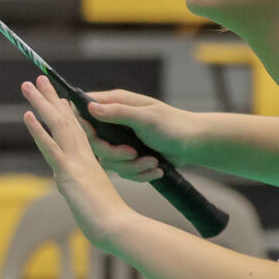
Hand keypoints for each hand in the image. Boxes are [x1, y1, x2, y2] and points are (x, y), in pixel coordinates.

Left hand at [22, 77, 132, 245]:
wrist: (119, 228)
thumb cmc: (110, 220)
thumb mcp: (95, 199)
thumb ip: (87, 191)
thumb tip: (80, 191)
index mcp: (88, 161)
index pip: (75, 131)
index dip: (66, 113)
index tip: (58, 98)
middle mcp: (83, 156)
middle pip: (64, 120)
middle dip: (50, 99)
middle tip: (39, 79)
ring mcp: (76, 162)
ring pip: (57, 125)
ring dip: (41, 103)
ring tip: (28, 84)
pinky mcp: (70, 173)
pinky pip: (52, 147)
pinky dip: (39, 130)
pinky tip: (27, 115)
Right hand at [79, 88, 196, 181]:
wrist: (194, 144)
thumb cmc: (173, 125)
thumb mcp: (146, 118)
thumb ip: (118, 113)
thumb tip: (90, 108)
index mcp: (115, 104)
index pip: (84, 111)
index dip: (83, 126)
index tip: (95, 138)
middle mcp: (114, 122)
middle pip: (94, 143)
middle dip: (113, 153)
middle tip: (132, 154)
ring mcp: (120, 141)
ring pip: (108, 161)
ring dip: (131, 167)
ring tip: (152, 163)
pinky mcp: (129, 158)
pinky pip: (123, 172)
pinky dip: (140, 174)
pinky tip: (156, 170)